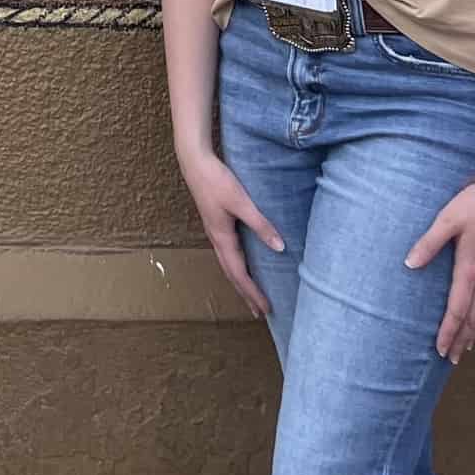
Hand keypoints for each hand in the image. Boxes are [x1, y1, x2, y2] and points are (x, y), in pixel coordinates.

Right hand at [179, 147, 284, 317]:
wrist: (194, 162)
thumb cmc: (217, 181)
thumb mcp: (242, 202)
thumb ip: (261, 224)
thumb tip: (280, 248)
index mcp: (223, 239)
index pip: (240, 274)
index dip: (253, 292)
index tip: (265, 309)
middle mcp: (217, 239)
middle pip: (232, 274)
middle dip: (245, 293)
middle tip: (259, 312)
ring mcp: (215, 232)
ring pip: (228, 265)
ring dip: (240, 281)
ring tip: (251, 293)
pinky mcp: (216, 223)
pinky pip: (227, 253)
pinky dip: (236, 266)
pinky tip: (242, 262)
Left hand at [405, 178, 474, 361]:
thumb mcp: (448, 219)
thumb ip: (428, 243)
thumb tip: (409, 264)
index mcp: (470, 269)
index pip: (457, 311)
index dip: (448, 332)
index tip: (440, 350)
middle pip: (474, 319)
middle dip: (462, 340)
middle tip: (452, 359)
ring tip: (468, 346)